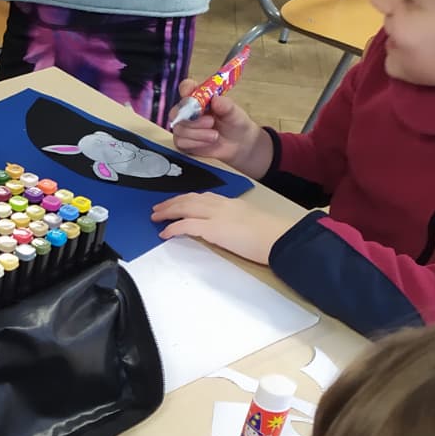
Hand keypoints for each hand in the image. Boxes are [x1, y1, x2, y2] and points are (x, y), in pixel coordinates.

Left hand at [150, 193, 292, 264]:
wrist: (278, 238)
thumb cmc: (269, 235)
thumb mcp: (248, 222)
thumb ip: (233, 222)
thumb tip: (223, 230)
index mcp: (230, 203)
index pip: (203, 197)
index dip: (186, 199)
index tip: (176, 202)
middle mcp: (221, 205)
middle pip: (190, 199)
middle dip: (172, 203)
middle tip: (157, 208)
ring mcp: (216, 215)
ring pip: (185, 208)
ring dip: (168, 211)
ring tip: (156, 217)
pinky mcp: (213, 229)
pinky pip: (186, 225)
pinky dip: (173, 228)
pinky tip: (164, 233)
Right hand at [169, 78, 272, 177]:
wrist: (239, 144)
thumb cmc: (235, 124)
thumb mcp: (235, 113)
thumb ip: (226, 106)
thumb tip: (215, 99)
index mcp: (200, 97)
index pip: (186, 88)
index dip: (186, 89)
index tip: (190, 93)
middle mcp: (190, 111)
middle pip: (177, 111)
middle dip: (193, 119)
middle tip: (211, 122)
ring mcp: (185, 127)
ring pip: (179, 129)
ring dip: (198, 133)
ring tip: (215, 136)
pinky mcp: (184, 142)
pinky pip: (181, 142)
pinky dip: (195, 143)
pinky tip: (207, 143)